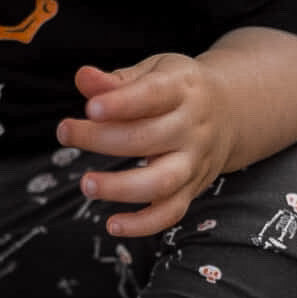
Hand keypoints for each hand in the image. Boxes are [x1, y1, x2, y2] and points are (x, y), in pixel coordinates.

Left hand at [57, 54, 231, 236]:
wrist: (230, 113)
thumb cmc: (179, 90)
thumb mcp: (154, 71)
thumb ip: (117, 80)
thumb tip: (83, 78)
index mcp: (183, 90)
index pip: (153, 95)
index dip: (122, 103)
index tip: (90, 108)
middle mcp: (191, 129)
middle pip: (148, 139)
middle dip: (102, 139)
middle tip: (65, 132)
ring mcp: (193, 163)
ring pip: (161, 182)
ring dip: (121, 188)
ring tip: (87, 185)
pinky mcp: (191, 190)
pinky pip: (170, 214)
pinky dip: (143, 225)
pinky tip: (112, 225)